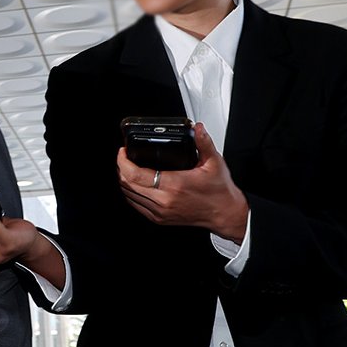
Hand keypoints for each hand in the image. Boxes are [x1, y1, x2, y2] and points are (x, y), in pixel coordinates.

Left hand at [117, 122, 248, 241]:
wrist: (225, 214)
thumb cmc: (219, 191)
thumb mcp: (214, 162)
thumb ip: (203, 142)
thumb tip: (197, 127)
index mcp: (174, 185)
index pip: (135, 175)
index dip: (123, 162)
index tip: (123, 152)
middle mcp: (164, 200)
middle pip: (127, 184)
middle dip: (121, 168)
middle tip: (124, 157)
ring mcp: (160, 212)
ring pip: (129, 195)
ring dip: (124, 181)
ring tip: (127, 168)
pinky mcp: (159, 219)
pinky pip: (136, 205)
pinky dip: (130, 193)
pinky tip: (134, 184)